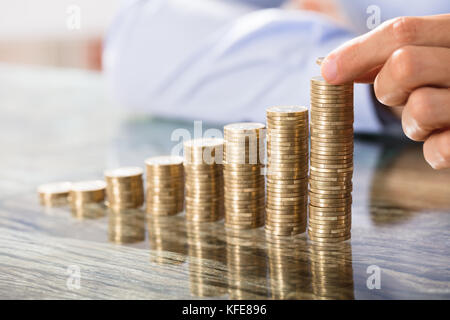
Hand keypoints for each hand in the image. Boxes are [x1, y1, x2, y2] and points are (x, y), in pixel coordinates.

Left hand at [321, 14, 449, 168]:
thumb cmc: (446, 81)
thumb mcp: (426, 55)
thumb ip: (386, 56)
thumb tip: (333, 68)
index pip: (401, 33)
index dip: (357, 53)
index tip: (329, 72)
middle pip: (404, 65)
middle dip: (387, 87)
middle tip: (400, 96)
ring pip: (420, 108)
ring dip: (412, 123)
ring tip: (431, 119)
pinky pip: (437, 150)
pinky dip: (432, 150)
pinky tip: (443, 138)